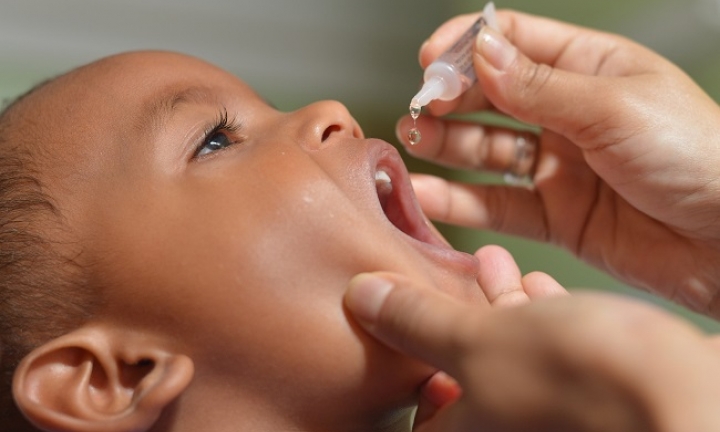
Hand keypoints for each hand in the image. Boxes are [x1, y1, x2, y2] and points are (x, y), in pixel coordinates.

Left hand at [344, 273, 719, 431]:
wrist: (690, 399)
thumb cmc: (577, 381)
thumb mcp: (476, 340)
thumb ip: (415, 321)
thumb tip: (360, 298)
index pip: (421, 416)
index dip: (408, 366)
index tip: (403, 319)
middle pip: (466, 379)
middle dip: (456, 317)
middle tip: (447, 276)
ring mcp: (554, 419)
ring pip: (512, 359)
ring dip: (499, 308)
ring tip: (492, 264)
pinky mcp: (594, 398)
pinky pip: (554, 356)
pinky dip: (541, 319)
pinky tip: (540, 284)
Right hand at [399, 9, 719, 316]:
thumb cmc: (699, 157)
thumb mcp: (614, 107)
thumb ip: (539, 86)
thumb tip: (480, 51)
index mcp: (590, 69)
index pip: (515, 42)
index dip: (468, 46)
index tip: (430, 59)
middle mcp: (569, 115)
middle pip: (491, 96)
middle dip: (449, 98)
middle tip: (419, 106)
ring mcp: (560, 167)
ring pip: (486, 151)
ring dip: (445, 145)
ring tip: (411, 141)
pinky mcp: (556, 216)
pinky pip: (497, 205)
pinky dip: (459, 202)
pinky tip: (427, 193)